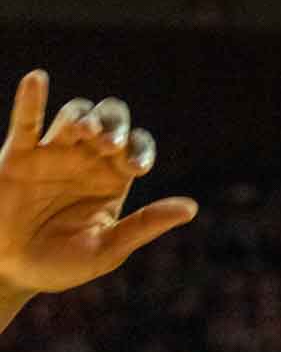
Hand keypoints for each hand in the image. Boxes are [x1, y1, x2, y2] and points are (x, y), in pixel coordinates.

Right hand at [0, 70, 195, 298]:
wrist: (12, 273)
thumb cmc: (63, 264)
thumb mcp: (108, 248)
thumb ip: (145, 225)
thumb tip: (191, 207)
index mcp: (114, 179)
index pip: (136, 146)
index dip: (139, 148)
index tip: (136, 166)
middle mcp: (86, 160)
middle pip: (108, 121)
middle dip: (114, 124)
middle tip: (111, 145)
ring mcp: (52, 154)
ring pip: (74, 117)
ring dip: (84, 119)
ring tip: (88, 134)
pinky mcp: (17, 155)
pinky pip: (26, 121)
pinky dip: (30, 98)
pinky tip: (38, 79)